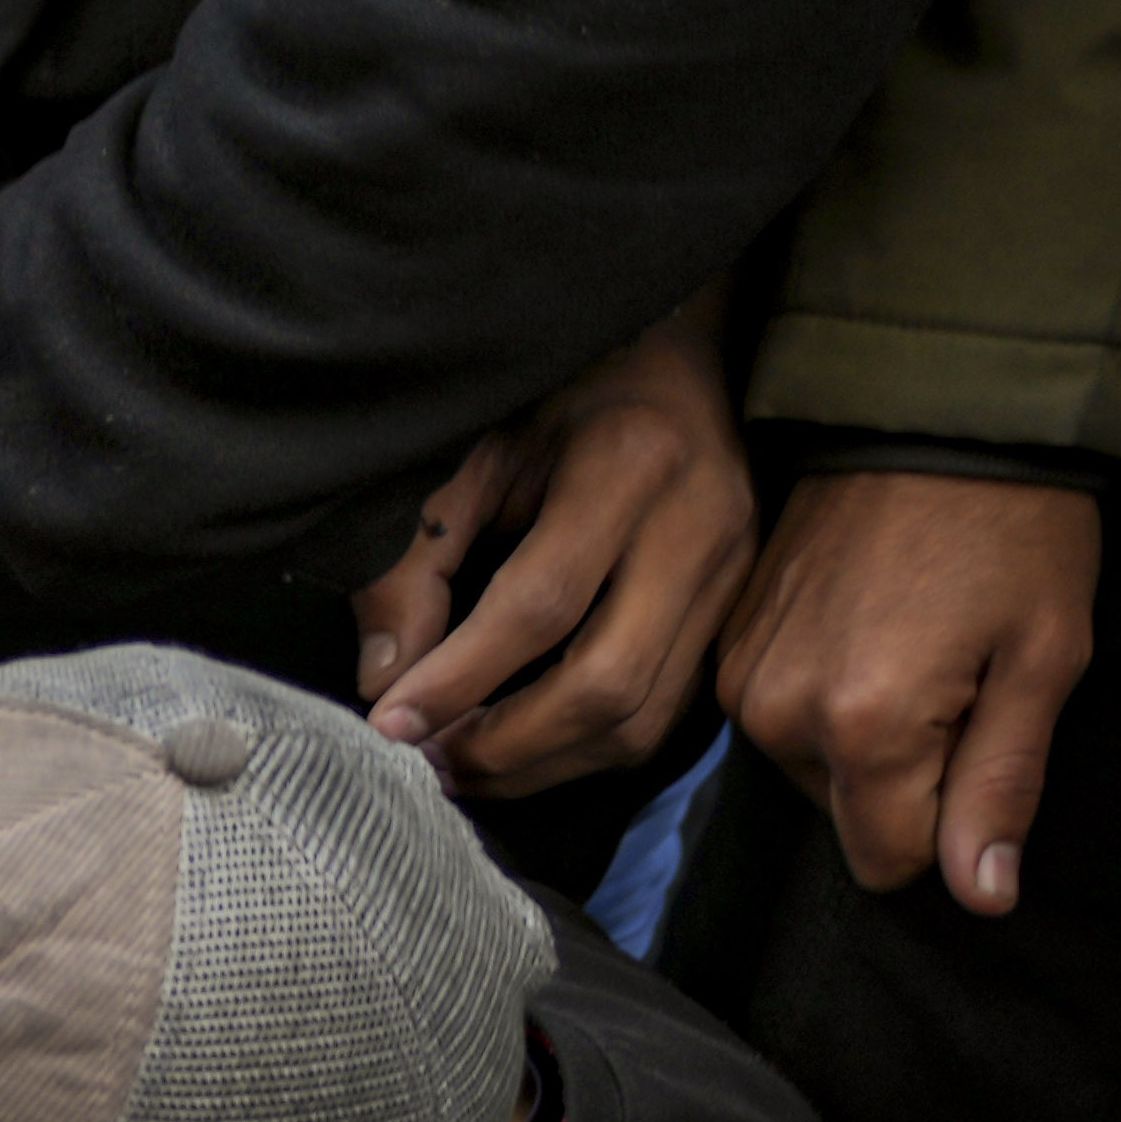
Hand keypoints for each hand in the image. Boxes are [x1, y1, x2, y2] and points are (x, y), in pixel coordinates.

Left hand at [350, 302, 749, 799]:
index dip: (458, 680)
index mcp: (630, 463)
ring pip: (643, 718)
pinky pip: (665, 712)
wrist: (675, 357)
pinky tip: (524, 744)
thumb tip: (383, 679)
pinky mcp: (736, 610)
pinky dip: (586, 749)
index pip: (539, 606)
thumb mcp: (476, 450)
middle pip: (605, 684)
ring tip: (464, 762)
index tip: (390, 723)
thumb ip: (417, 559)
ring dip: (544, 764)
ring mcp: (733, 573)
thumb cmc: (564, 398)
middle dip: (506, 746)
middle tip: (428, 760)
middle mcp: (699, 524)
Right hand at [718, 465, 1100, 912]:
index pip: (891, 861)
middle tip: (955, 672)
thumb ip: (1002, 787)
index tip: (981, 735)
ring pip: (810, 770)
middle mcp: (779, 716)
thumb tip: (982, 897)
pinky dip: (823, 693)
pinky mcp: (727, 646)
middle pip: (847, 817)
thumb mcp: (1045, 658)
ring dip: (861, 733)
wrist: (938, 408)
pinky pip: (777, 718)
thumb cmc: (1016, 528)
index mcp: (863, 726)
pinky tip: (866, 624)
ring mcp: (741, 679)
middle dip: (904, 773)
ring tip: (911, 639)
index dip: (949, 822)